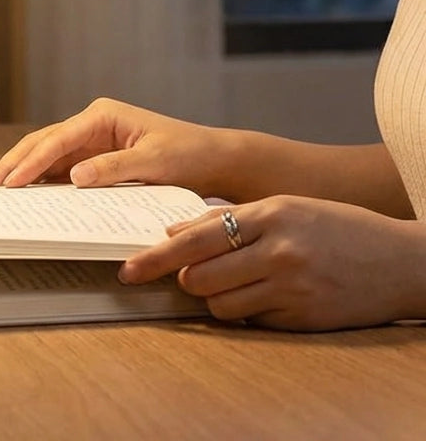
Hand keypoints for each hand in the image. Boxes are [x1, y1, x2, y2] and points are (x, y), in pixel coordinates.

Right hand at [0, 97, 223, 194]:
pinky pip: (60, 171)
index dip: (30, 162)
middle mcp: (92, 125)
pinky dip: (39, 182)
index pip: (57, 140)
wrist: (215, 161)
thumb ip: (114, 168)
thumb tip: (74, 177)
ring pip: (45, 156)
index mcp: (102, 116)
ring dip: (20, 173)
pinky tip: (22, 196)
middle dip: (12, 165)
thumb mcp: (155, 161)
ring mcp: (91, 143)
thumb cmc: (190, 155)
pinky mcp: (94, 161)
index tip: (11, 183)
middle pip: (41, 144)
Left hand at [120, 195, 425, 330]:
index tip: (128, 267)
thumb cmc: (336, 226)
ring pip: (221, 305)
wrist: (401, 260)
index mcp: (269, 215)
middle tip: (187, 274)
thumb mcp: (283, 206)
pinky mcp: (304, 319)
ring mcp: (292, 288)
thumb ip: (229, 217)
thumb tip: (174, 231)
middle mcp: (278, 251)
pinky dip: (247, 311)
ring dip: (214, 297)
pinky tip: (264, 295)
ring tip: (233, 282)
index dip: (155, 256)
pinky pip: (252, 321)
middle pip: (200, 277)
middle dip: (185, 279)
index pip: (196, 238)